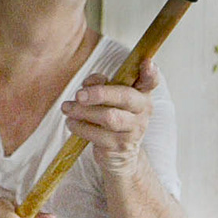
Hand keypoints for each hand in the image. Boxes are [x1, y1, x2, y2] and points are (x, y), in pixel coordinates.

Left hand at [63, 59, 156, 174]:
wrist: (120, 154)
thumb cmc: (113, 117)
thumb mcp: (111, 98)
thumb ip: (103, 84)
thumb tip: (90, 82)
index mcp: (142, 95)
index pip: (151, 81)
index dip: (151, 72)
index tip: (147, 63)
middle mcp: (142, 112)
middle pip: (125, 97)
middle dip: (100, 93)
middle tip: (79, 94)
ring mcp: (133, 131)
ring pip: (109, 118)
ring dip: (83, 111)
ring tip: (67, 108)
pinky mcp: (119, 147)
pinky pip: (98, 135)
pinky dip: (80, 127)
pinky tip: (71, 122)